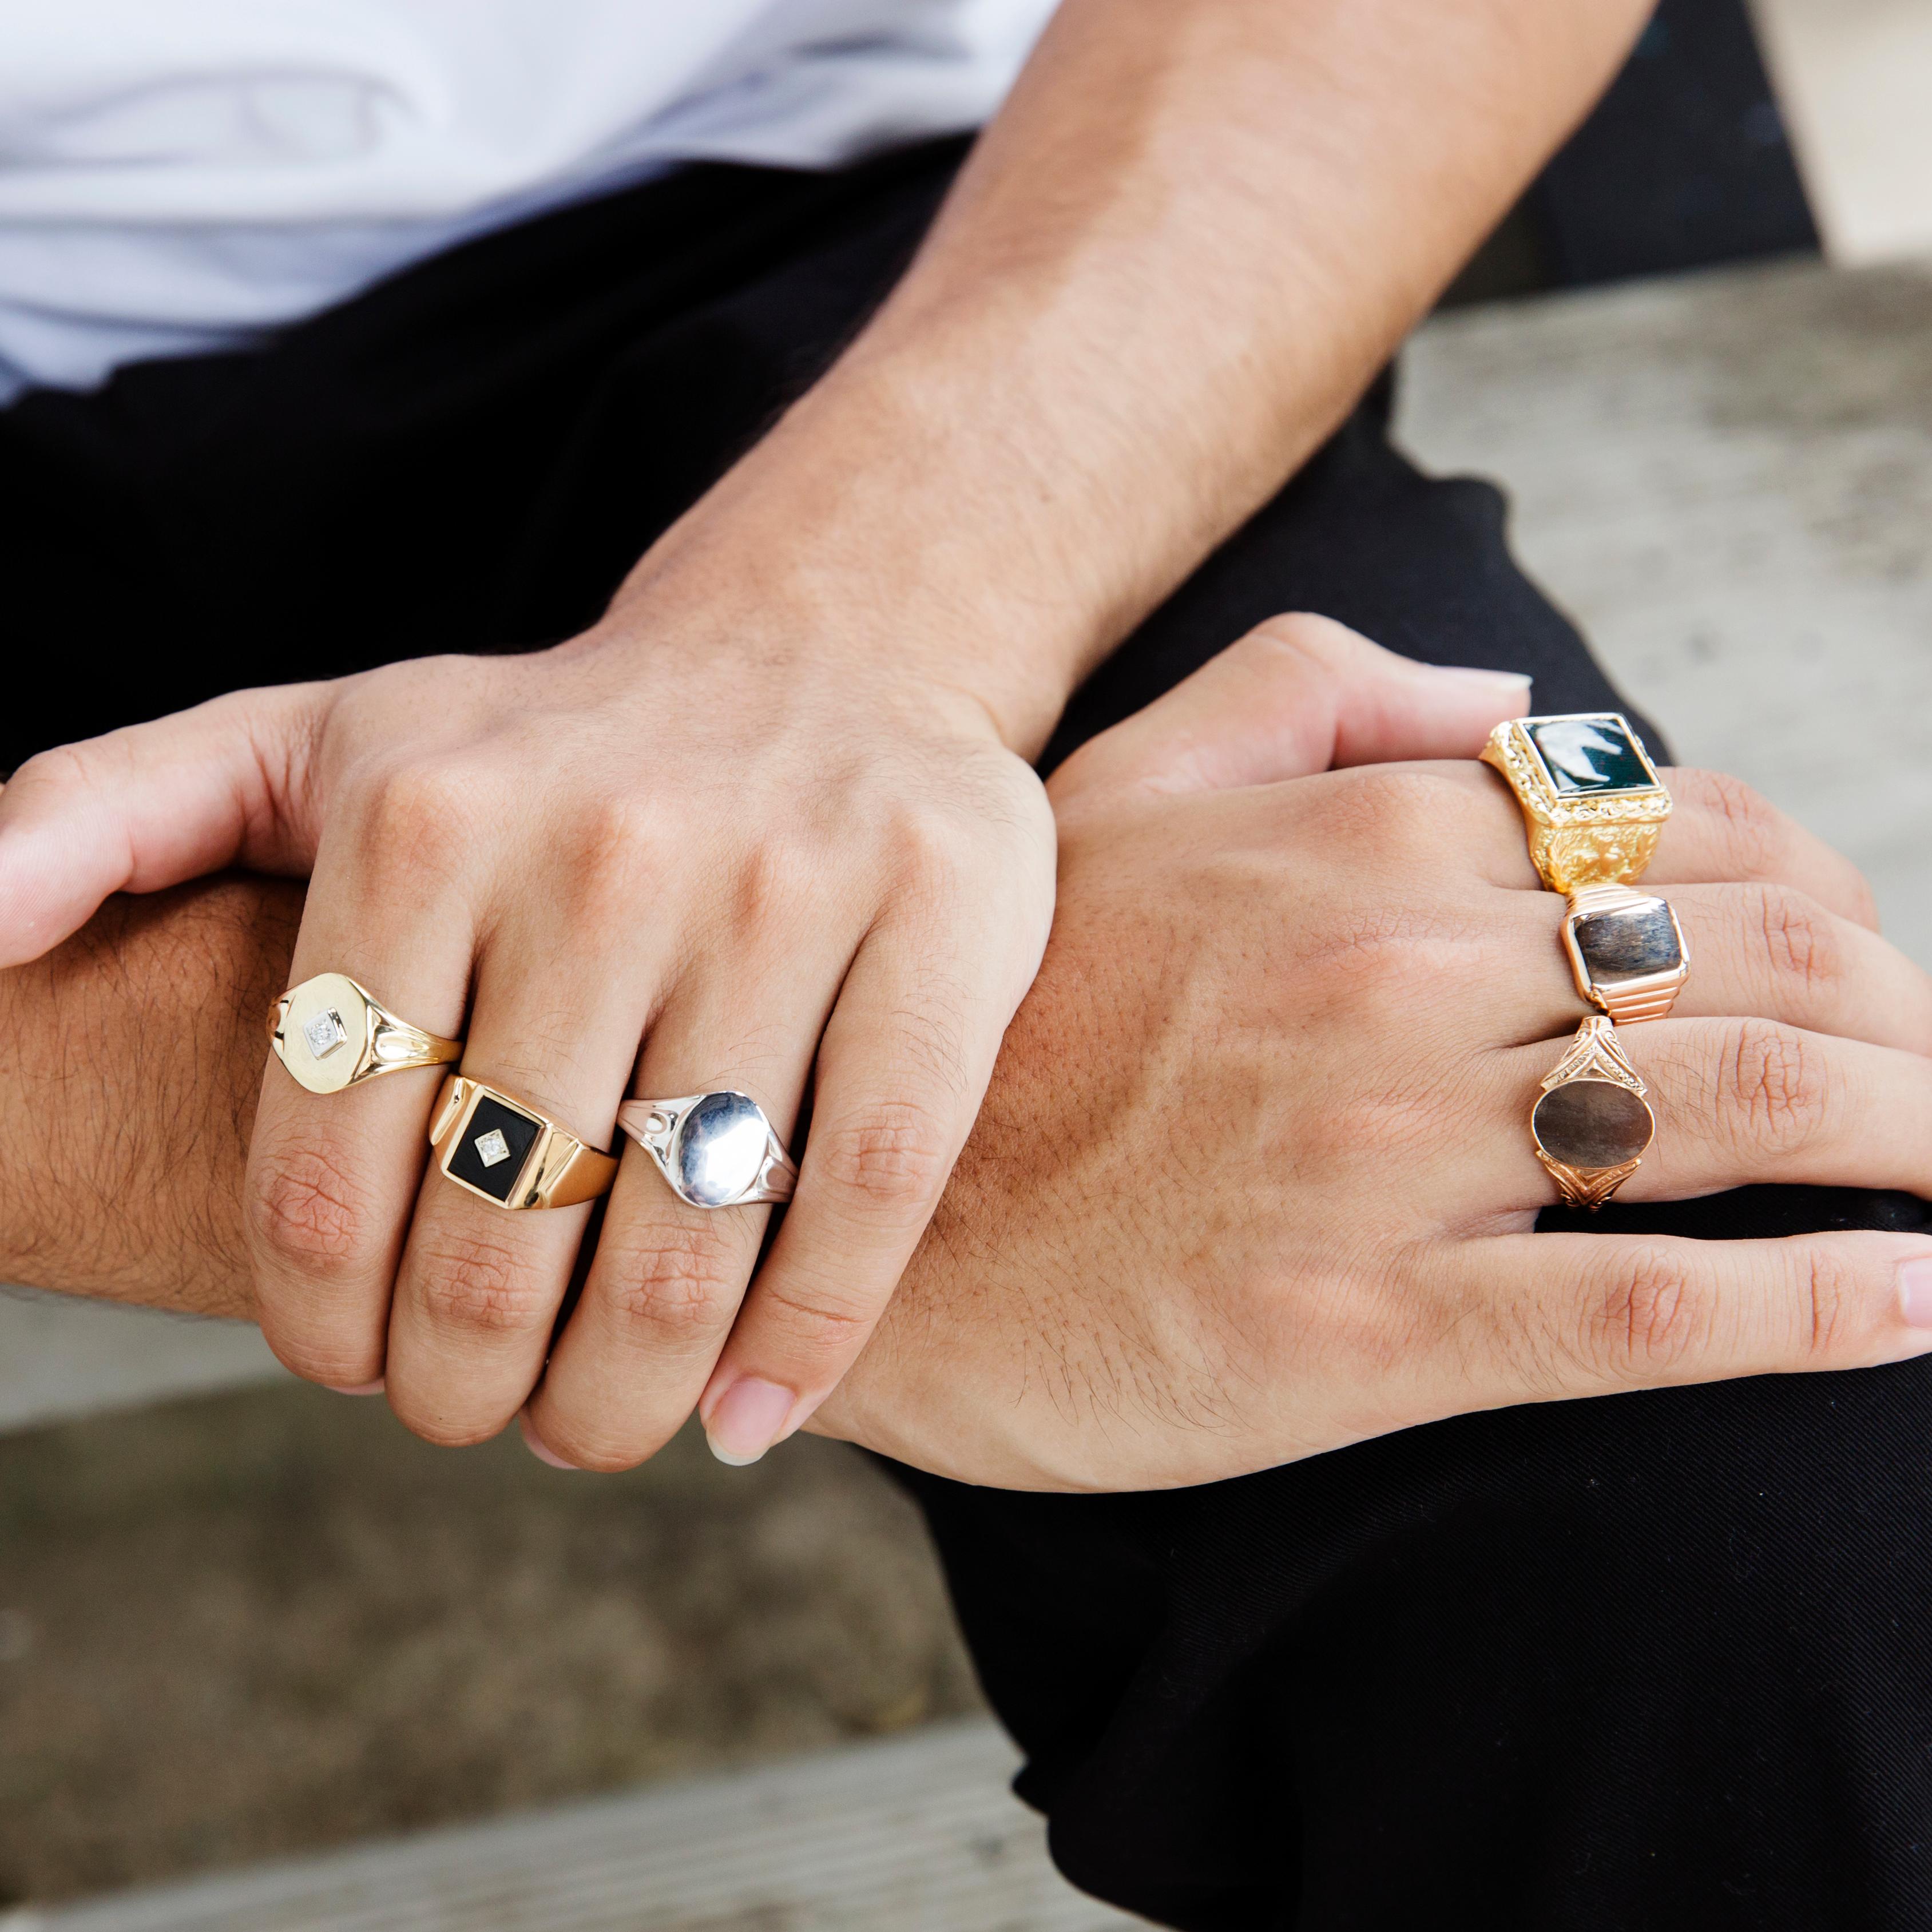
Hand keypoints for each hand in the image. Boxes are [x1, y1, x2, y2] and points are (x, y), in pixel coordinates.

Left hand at [0, 593, 1057, 1464]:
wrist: (820, 651)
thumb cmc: (550, 744)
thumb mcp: (309, 738)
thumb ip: (105, 813)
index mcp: (424, 819)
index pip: (335, 1162)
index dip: (325, 1324)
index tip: (354, 1373)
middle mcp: (606, 847)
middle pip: (508, 1224)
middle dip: (470, 1384)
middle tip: (478, 1416)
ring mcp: (787, 887)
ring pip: (687, 1233)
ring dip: (622, 1394)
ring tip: (594, 1428)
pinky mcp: (939, 930)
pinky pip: (861, 1192)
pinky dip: (803, 1343)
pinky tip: (747, 1415)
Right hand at [815, 619, 1931, 1489]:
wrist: (844, 1227)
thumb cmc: (995, 1019)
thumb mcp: (1116, 787)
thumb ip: (1314, 698)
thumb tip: (1522, 698)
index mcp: (1347, 844)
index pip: (1677, 835)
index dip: (1819, 886)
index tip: (1859, 954)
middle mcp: (1387, 979)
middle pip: (1749, 967)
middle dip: (1906, 1016)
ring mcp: (1381, 1157)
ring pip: (1731, 1113)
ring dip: (1916, 1132)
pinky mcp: (1360, 1328)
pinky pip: (1642, 1307)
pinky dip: (1818, 1307)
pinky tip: (1922, 1305)